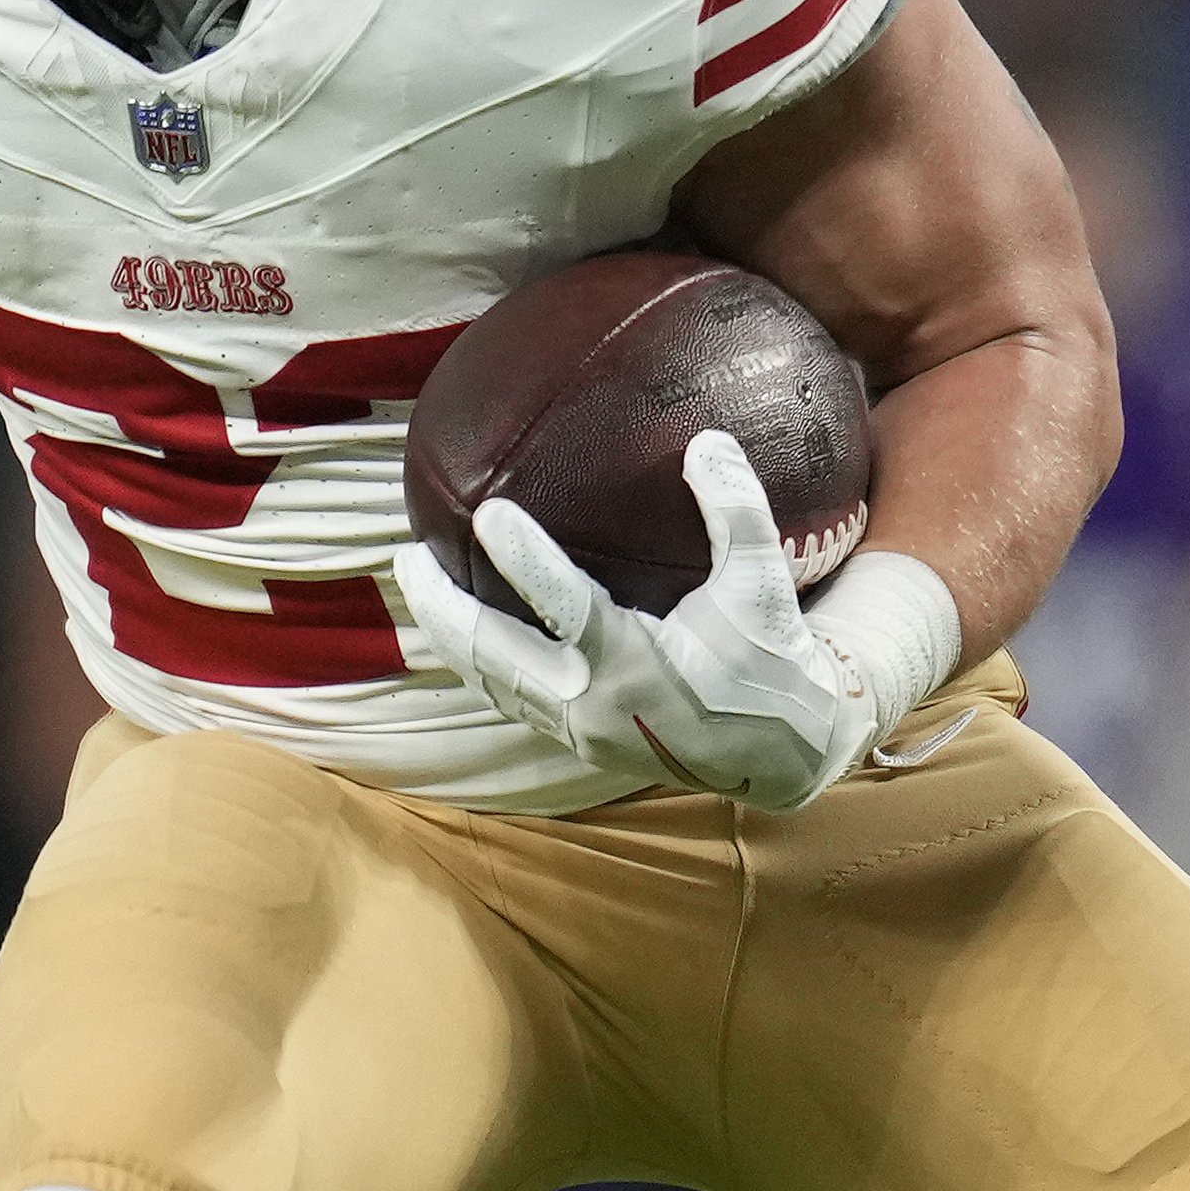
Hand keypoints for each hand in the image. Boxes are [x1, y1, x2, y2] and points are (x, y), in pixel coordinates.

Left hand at [393, 432, 891, 811]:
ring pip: (491, 683)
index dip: (527, 563)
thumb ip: (737, 512)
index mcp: (641, 668)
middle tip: (408, 555)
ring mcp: (580, 732)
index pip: (569, 611)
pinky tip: (457, 622)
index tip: (491, 513)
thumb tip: (705, 439)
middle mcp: (598, 707)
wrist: (781, 751)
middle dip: (444, 609)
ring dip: (449, 635)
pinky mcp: (576, 742)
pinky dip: (478, 660)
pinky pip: (508, 699)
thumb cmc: (771, 656)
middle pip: (496, 660)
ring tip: (417, 580)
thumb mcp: (763, 585)